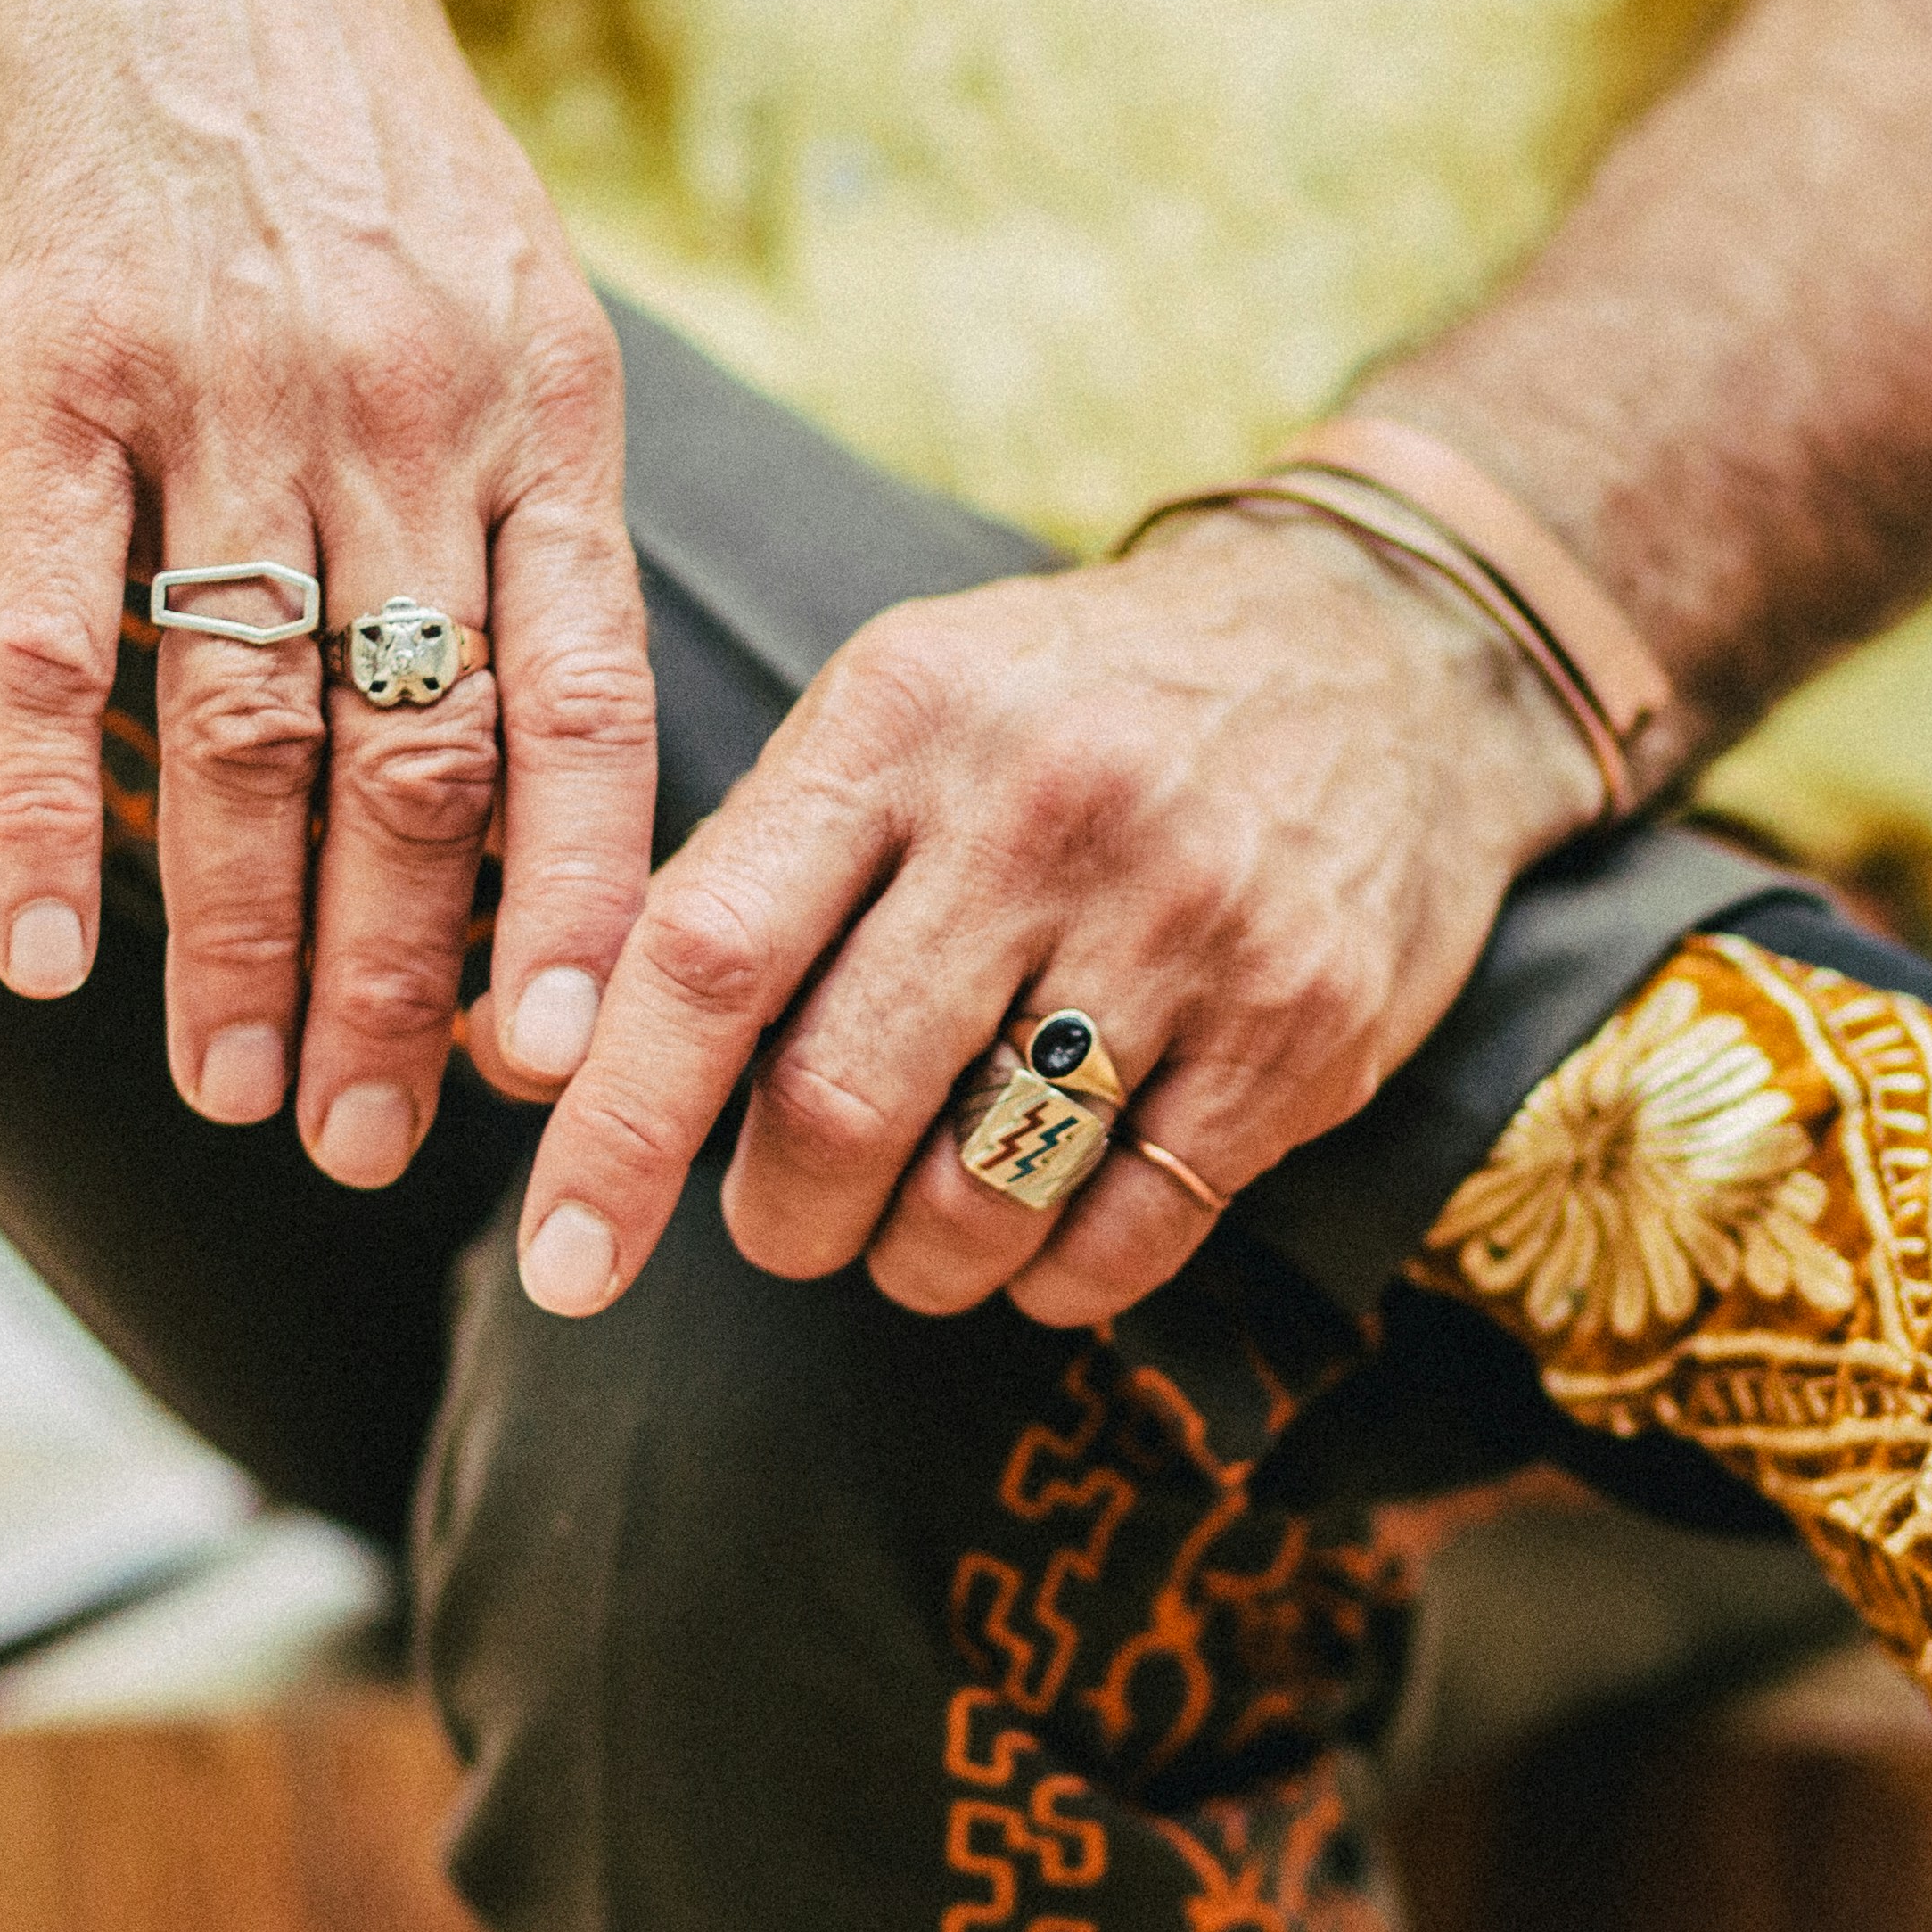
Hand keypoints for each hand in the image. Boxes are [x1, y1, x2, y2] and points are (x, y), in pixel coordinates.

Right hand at [0, 0, 651, 1179]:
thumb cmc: (335, 107)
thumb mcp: (504, 278)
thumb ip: (532, 499)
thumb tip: (553, 749)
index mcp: (547, 409)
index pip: (591, 719)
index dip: (575, 914)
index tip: (560, 1077)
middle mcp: (406, 417)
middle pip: (422, 769)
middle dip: (402, 991)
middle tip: (372, 1155)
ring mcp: (222, 398)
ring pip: (250, 739)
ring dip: (241, 948)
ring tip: (237, 1096)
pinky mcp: (41, 372)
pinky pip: (51, 642)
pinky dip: (47, 817)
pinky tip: (42, 956)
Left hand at [511, 516, 1595, 1323]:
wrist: (1391, 651)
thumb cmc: (1079, 708)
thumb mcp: (904, 709)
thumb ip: (741, 869)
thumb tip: (540, 1061)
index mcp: (903, 719)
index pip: (707, 954)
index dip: (615, 1131)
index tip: (562, 1264)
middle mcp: (1043, 810)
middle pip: (836, 1109)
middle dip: (782, 1220)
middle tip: (790, 1221)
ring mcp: (1189, 920)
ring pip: (976, 1201)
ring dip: (913, 1261)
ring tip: (920, 1220)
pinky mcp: (1306, 1025)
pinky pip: (1127, 1238)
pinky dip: (1052, 1280)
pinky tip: (1046, 1229)